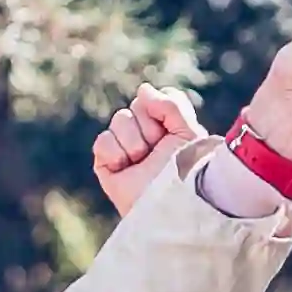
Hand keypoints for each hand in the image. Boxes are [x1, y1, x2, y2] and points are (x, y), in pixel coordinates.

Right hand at [91, 84, 205, 219]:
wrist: (173, 202)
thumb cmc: (188, 172)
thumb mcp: (188, 132)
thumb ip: (171, 104)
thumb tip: (143, 90)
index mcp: (166, 129)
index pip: (152, 99)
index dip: (162, 111)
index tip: (173, 134)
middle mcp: (145, 138)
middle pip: (136, 107)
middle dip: (150, 128)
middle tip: (158, 152)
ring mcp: (125, 151)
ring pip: (120, 120)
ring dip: (135, 142)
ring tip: (143, 163)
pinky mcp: (106, 166)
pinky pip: (103, 141)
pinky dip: (116, 153)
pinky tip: (126, 167)